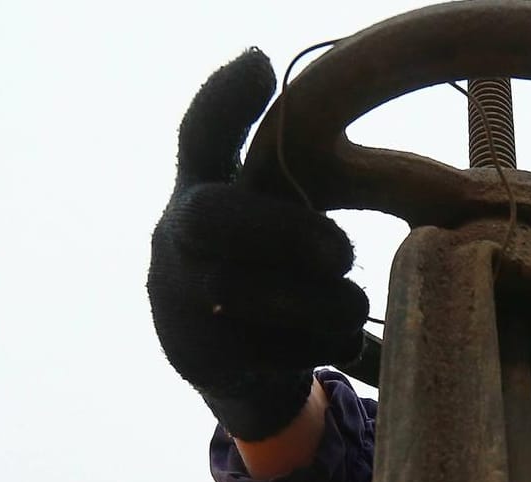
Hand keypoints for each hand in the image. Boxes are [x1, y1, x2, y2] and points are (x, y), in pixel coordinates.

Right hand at [147, 49, 368, 440]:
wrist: (228, 366)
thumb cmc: (259, 269)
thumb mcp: (261, 218)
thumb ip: (279, 177)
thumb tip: (297, 101)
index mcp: (197, 194)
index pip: (200, 136)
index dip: (226, 100)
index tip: (262, 65)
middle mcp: (178, 242)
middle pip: (214, 218)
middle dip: (285, 231)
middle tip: (341, 251)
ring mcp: (184, 303)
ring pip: (251, 293)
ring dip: (321, 300)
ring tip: (352, 303)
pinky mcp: (207, 359)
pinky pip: (276, 350)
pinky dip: (321, 343)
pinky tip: (339, 339)